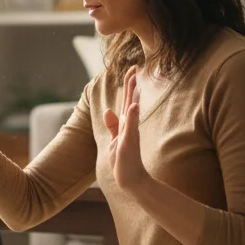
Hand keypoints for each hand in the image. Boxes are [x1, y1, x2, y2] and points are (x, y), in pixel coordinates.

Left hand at [104, 66, 149, 191]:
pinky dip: (133, 116)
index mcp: (125, 123)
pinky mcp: (129, 142)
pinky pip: (131, 127)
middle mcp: (129, 125)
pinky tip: (135, 105)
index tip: (132, 69)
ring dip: (133, 94)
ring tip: (135, 79)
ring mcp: (130, 133)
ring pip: (131, 110)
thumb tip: (108, 110)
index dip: (129, 84)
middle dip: (131, 83)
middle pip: (130, 100)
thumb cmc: (124, 160)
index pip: (127, 99)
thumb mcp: (115, 139)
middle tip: (135, 66)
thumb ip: (113, 125)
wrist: (130, 178)